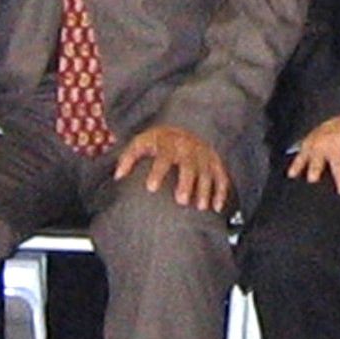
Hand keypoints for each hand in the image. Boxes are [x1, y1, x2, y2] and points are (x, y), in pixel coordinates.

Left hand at [116, 123, 232, 213]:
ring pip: (207, 173)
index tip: (151, 188)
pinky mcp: (215, 162)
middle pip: (189, 166)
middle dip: (186, 183)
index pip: (164, 157)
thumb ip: (128, 158)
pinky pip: (221, 177)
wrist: (181, 131)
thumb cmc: (157, 143)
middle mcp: (188, 148)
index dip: (158, 172)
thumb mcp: (140, 143)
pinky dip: (221, 192)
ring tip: (200, 207)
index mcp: (168, 143)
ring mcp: (204, 155)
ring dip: (205, 190)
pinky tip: (216, 207)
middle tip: (181, 201)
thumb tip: (118, 176)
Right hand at [285, 114, 339, 194]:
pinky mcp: (306, 146)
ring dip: (314, 169)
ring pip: (316, 159)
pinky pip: (299, 157)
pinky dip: (295, 166)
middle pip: (338, 163)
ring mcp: (318, 145)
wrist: (331, 115)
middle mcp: (334, 143)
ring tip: (313, 180)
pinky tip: (292, 175)